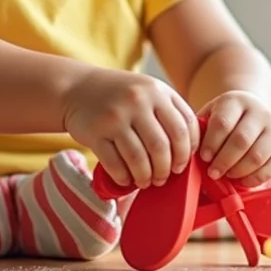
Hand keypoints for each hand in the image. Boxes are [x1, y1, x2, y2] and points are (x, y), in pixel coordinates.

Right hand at [61, 69, 197, 188]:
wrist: (78, 88)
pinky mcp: (95, 133)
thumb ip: (169, 111)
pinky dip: (123, 178)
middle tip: (163, 178)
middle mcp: (138, 101)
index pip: (184, 127)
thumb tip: (192, 149)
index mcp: (157, 91)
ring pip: (139, 159)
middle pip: (162, 146)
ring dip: (145, 177)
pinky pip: (115, 164)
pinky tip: (126, 180)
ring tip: (146, 182)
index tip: (182, 165)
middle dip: (166, 169)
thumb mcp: (148, 91)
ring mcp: (115, 117)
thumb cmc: (121, 95)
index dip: (187, 152)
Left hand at [198, 91, 270, 186]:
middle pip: (241, 140)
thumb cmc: (225, 118)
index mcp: (236, 100)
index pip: (223, 123)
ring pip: (256, 156)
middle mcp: (260, 111)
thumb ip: (200, 130)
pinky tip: (240, 180)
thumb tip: (188, 154)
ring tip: (226, 175)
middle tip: (212, 173)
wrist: (253, 111)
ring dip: (238, 171)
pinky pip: (270, 169)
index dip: (211, 143)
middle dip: (224, 161)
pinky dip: (253, 179)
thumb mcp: (211, 114)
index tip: (203, 157)